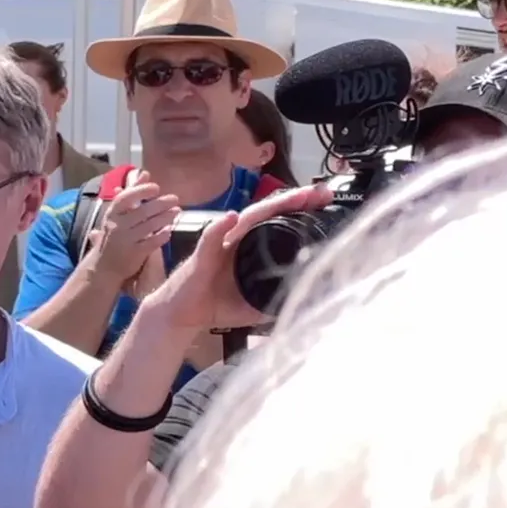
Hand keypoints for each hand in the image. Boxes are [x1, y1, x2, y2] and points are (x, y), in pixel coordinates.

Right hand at [88, 169, 180, 287]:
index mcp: (111, 214)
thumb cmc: (113, 237)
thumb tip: (144, 173)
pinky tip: (169, 230)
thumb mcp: (118, 214)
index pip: (125, 198)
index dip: (141, 191)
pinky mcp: (134, 254)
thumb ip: (131, 193)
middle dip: (161, 204)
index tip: (156, 188)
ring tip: (177, 211)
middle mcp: (117, 226)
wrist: (104, 268)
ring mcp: (125, 241)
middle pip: (142, 211)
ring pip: (149, 226)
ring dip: (166, 217)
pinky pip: (152, 242)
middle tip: (175, 199)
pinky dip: (162, 236)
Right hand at [140, 182, 335, 336]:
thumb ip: (274, 300)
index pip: (279, 222)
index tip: (326, 202)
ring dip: (268, 207)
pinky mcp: (201, 256)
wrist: (180, 315)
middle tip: (319, 192)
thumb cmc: (212, 304)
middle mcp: (236, 239)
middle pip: (268, 213)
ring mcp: (219, 244)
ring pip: (246, 218)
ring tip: (292, 198)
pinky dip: (219, 227)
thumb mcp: (251, 305)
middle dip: (294, 200)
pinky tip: (230, 218)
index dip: (301, 211)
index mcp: (250, 247)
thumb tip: (303, 304)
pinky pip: (210, 238)